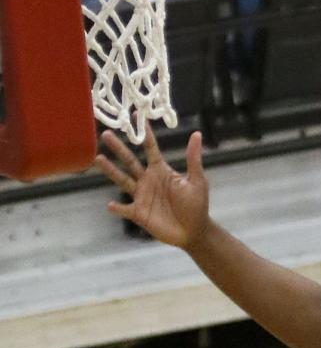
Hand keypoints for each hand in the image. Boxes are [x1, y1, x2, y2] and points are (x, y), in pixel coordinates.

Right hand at [96, 127, 209, 248]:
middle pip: (130, 161)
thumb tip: (197, 134)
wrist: (194, 231)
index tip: (136, 117)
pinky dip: (118, 208)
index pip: (150, 148)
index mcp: (161, 170)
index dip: (144, 134)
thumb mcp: (197, 181)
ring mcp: (142, 196)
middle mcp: (147, 180)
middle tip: (106, 133)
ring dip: (111, 170)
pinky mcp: (139, 213)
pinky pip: (125, 209)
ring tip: (97, 158)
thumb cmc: (196, 205)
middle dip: (118, 148)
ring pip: (123, 180)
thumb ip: (193, 159)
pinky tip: (110, 204)